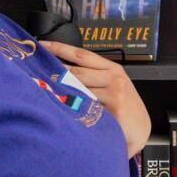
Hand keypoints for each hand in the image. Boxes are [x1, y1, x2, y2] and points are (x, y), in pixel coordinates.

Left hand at [45, 40, 149, 157]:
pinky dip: (73, 109)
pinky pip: (87, 108)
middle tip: (35, 73)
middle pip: (76, 72)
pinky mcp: (115, 110)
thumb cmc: (123, 109)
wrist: (141, 130)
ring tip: (44, 93)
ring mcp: (115, 93)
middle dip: (55, 74)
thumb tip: (62, 72)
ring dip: (61, 93)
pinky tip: (62, 111)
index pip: (81, 55)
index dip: (60, 49)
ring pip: (79, 90)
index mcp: (112, 69)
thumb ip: (93, 79)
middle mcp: (114, 77)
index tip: (42, 45)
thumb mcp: (112, 88)